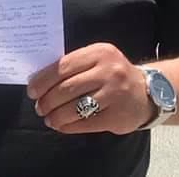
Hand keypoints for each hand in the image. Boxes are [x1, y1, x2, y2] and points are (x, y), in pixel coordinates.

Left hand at [27, 43, 153, 134]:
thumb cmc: (112, 74)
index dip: (43, 80)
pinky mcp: (117, 115)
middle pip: (67, 88)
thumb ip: (73, 66)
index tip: (32, 90)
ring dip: (56, 115)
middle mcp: (108, 71)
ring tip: (48, 118)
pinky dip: (68, 126)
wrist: (147, 91)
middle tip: (39, 107)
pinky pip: (86, 123)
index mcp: (99, 52)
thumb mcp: (96, 60)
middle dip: (47, 100)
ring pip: (74, 107)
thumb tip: (39, 81)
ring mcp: (114, 93)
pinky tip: (61, 125)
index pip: (63, 66)